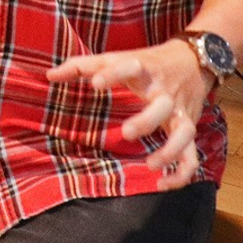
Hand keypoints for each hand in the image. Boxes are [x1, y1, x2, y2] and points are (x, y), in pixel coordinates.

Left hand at [47, 39, 210, 189]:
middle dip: (147, 120)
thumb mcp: (116, 58)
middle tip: (127, 133)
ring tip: (151, 165)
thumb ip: (82, 66)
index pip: (130, 67)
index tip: (94, 84)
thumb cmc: (145, 62)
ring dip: (170, 150)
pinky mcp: (188, 128)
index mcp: (144, 70)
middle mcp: (164, 92)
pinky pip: (192, 153)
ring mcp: (179, 112)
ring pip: (184, 132)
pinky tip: (164, 184)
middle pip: (163, 105)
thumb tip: (50, 76)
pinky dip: (183, 171)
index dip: (113, 74)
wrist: (192, 61)